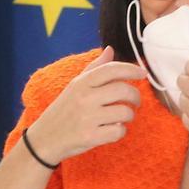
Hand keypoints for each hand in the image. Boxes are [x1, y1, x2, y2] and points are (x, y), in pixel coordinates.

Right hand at [26, 46, 145, 164]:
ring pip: (125, 112)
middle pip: (123, 90)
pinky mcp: (91, 137)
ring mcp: (88, 118)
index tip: (142, 73)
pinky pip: (119, 131)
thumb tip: (110, 49)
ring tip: (121, 117)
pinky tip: (112, 129)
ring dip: (129, 115)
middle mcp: (85, 98)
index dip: (131, 69)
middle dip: (136, 96)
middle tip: (135, 101)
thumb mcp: (75, 86)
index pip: (111, 69)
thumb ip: (94, 68)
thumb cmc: (64, 110)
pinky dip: (120, 131)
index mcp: (82, 83)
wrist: (45, 138)